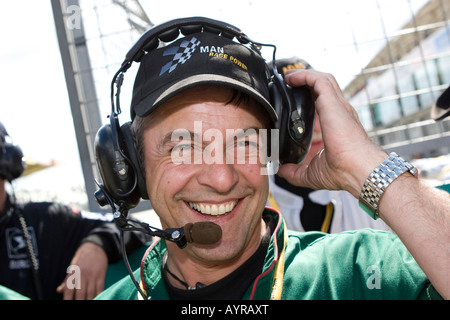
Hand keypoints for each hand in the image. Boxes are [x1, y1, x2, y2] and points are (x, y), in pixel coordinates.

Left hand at [56, 242, 107, 299]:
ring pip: (91, 292)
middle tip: (79, 305)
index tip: (67, 303)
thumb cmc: (82, 259)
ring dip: (90, 300)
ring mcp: (92, 274)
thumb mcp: (72, 267)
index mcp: (73, 272)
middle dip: (80, 301)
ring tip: (89, 303)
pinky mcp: (101, 274)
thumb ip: (67, 280)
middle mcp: (82, 274)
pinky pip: (100, 288)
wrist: (95, 247)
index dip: (67, 298)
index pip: (68, 288)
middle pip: (80, 293)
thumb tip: (59, 291)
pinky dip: (99, 295)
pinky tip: (99, 298)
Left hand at [277, 69, 386, 196]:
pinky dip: (305, 76)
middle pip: (324, 87)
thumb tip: (280, 170)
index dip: (310, 96)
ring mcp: (338, 106)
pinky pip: (319, 81)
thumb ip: (294, 171)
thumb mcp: (312, 172)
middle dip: (307, 81)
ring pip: (323, 80)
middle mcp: (339, 113)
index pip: (324, 104)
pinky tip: (292, 77)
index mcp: (336, 126)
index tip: (294, 97)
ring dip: (305, 75)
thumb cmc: (344, 171)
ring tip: (288, 76)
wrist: (358, 170)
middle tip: (289, 81)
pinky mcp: (334, 103)